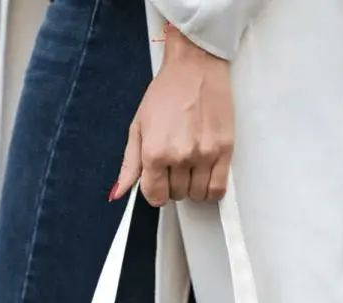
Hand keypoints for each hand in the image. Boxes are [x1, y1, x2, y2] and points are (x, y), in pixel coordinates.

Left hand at [111, 25, 233, 206]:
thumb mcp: (139, 126)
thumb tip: (119, 192)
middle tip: (175, 165)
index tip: (159, 183)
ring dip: (192, 186)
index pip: (155, 196)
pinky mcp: (224, 150)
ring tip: (191, 167)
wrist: (195, 67)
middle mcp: (179, 155)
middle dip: (174, 185)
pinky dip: (210, 189)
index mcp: (155, 151)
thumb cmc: (167, 92)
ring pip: (197, 194)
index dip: (156, 192)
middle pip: (176, 195)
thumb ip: (130, 163)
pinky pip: (218, 189)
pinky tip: (205, 176)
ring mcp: (203, 154)